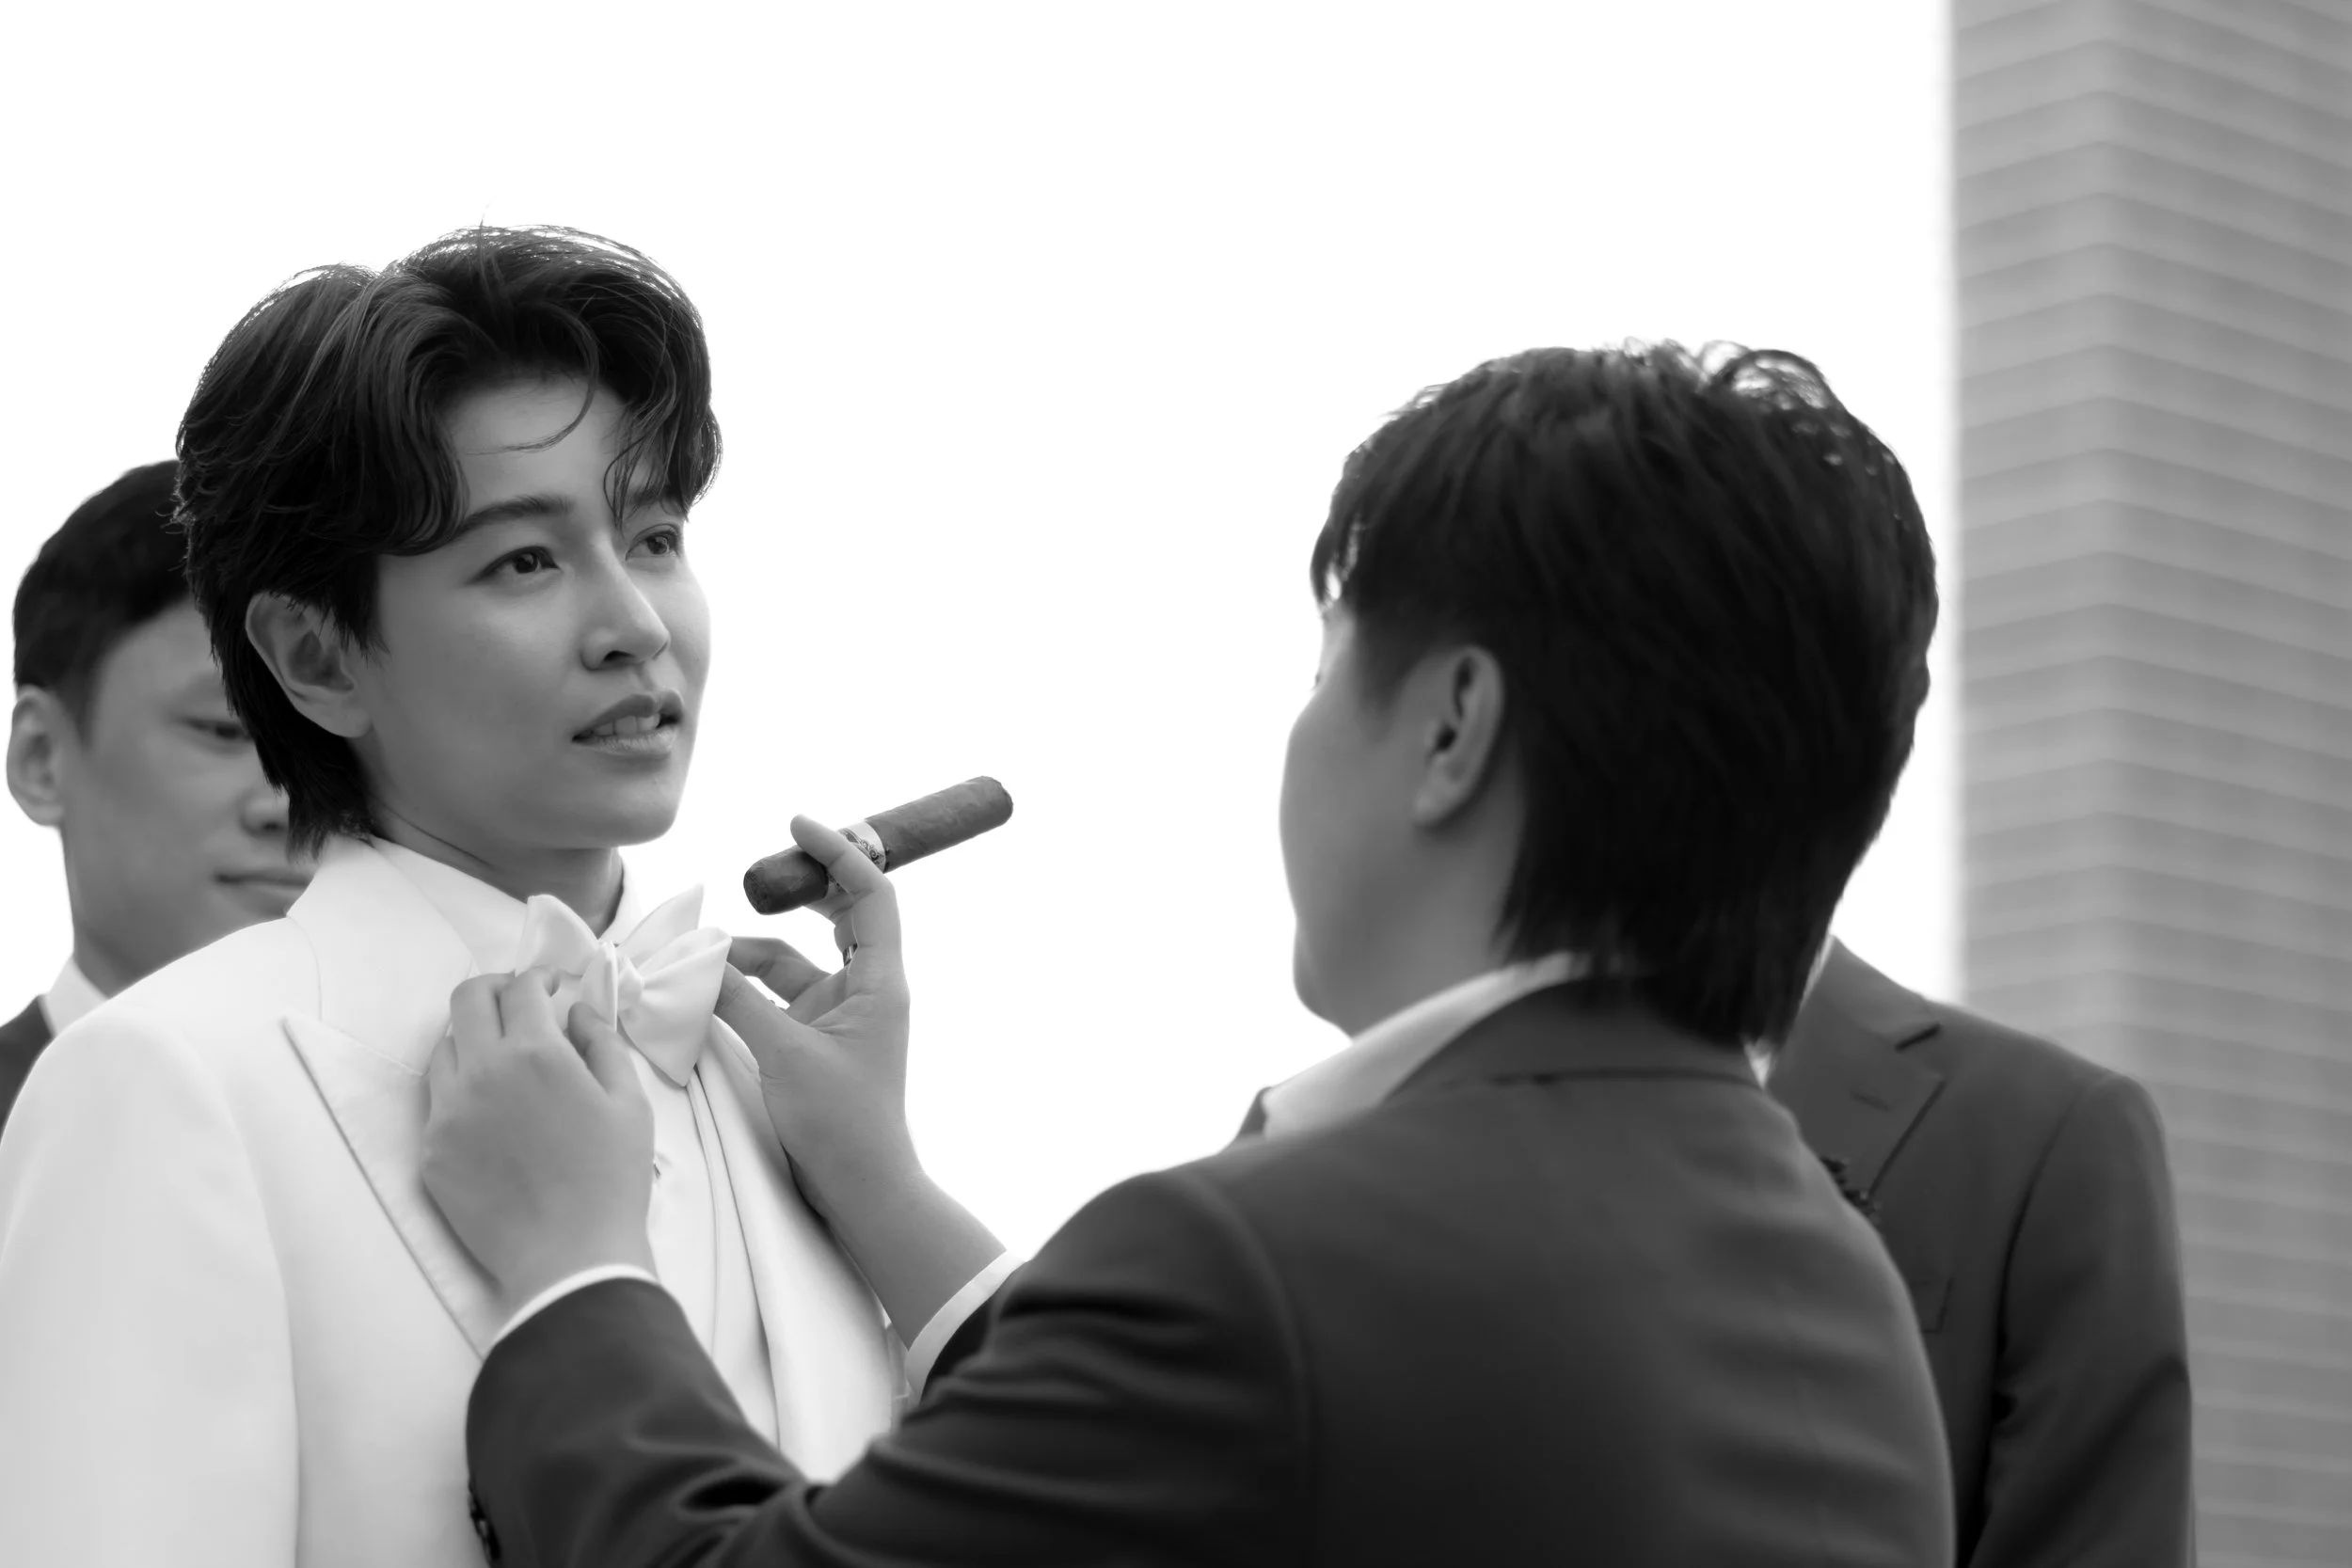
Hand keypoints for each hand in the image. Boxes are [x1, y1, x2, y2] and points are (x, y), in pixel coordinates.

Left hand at [421, 970, 655, 1320]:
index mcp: (536, 1055)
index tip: (552, 988)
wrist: (569, 1257)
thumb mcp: (629, 1102)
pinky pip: (437, 1100)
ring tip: (502, 1057)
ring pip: (444, 1047)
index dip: (539, 978)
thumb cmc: (611, 1178)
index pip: (521, 988)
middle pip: (467, 1000)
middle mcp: (482, 1073)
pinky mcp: (432, 1150)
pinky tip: (491, 1110)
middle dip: (495, 990)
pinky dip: (462, 1087)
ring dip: (474, 1037)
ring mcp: (448, 1112)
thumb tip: (577, 1012)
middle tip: (520, 1004)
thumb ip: (602, 1043)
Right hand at [718, 814, 917, 1224]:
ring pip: (793, 960)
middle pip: (836, 915)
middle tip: (753, 876)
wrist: (860, 1189)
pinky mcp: (814, 1040)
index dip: (838, 852)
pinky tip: (706, 986)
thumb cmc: (840, 1123)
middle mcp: (865, 989)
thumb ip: (740, 1001)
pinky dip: (745, 987)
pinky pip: (777, 996)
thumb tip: (701, 960)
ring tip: (701, 952)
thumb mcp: (784, 1053)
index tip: (796, 823)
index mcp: (881, 981)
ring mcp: (839, 1014)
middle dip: (794, 892)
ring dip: (751, 951)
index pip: (869, 893)